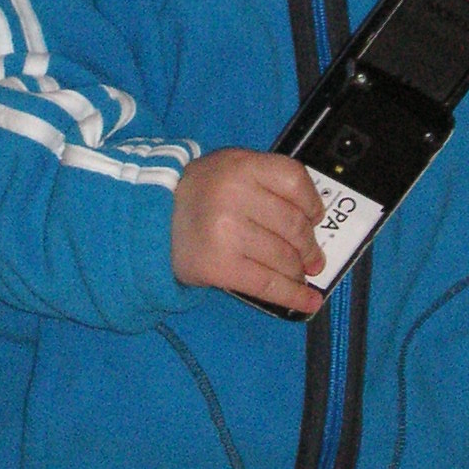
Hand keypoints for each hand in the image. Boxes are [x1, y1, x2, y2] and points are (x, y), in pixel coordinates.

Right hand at [171, 149, 325, 315]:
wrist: (152, 221)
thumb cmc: (200, 194)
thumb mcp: (230, 167)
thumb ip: (267, 180)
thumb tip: (313, 219)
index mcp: (240, 165)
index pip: (294, 180)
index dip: (312, 203)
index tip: (316, 219)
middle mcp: (234, 196)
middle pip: (294, 225)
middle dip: (309, 247)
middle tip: (312, 258)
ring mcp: (226, 233)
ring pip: (284, 258)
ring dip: (298, 272)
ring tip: (299, 275)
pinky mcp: (219, 266)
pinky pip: (268, 284)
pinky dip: (293, 297)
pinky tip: (307, 303)